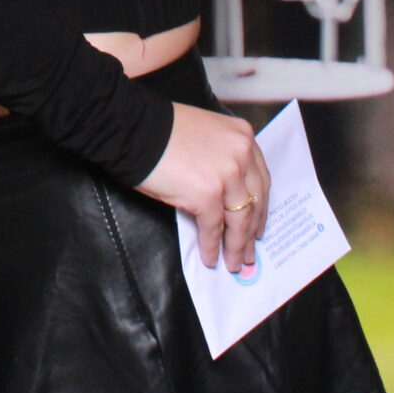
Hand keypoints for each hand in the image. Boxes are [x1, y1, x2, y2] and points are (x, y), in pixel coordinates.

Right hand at [135, 103, 270, 270]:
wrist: (133, 129)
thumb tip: (224, 195)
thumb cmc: (160, 130)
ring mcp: (227, 175)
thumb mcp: (206, 135)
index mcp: (242, 137)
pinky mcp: (207, 194)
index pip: (260, 180)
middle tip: (249, 252)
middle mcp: (241, 154)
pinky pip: (213, 228)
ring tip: (233, 263)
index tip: (258, 225)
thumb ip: (222, 157)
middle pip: (254, 202)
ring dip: (236, 246)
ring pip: (238, 220)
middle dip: (251, 232)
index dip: (260, 207)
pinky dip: (212, 246)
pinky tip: (210, 258)